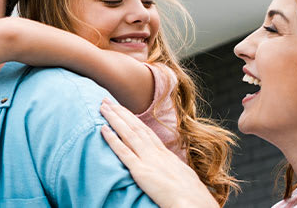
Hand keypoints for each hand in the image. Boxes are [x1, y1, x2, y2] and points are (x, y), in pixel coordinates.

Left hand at [98, 100, 217, 207]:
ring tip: (102, 107)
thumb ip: (171, 171)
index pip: (146, 132)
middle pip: (136, 127)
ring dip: (114, 119)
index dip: (133, 119)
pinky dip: (112, 139)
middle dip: (120, 112)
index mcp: (166, 155)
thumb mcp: (182, 177)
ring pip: (128, 133)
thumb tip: (168, 171)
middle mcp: (157, 153)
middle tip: (107, 100)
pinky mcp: (141, 171)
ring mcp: (149, 160)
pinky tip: (102, 129)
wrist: (194, 203)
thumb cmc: (192, 196)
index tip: (122, 109)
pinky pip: (123, 152)